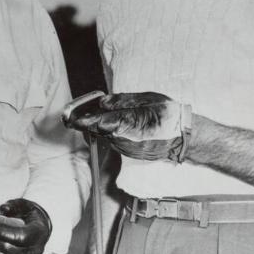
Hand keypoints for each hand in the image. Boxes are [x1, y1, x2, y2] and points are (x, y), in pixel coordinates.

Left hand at [67, 91, 190, 161]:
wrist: (185, 138)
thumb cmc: (167, 115)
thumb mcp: (146, 100)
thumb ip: (123, 101)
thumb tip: (103, 102)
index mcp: (126, 124)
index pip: (96, 122)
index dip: (81, 120)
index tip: (69, 117)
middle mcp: (122, 139)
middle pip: (98, 129)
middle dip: (90, 120)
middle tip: (83, 110)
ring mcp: (125, 148)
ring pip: (106, 135)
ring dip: (102, 125)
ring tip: (105, 113)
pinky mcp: (129, 152)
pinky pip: (115, 139)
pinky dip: (112, 131)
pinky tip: (120, 122)